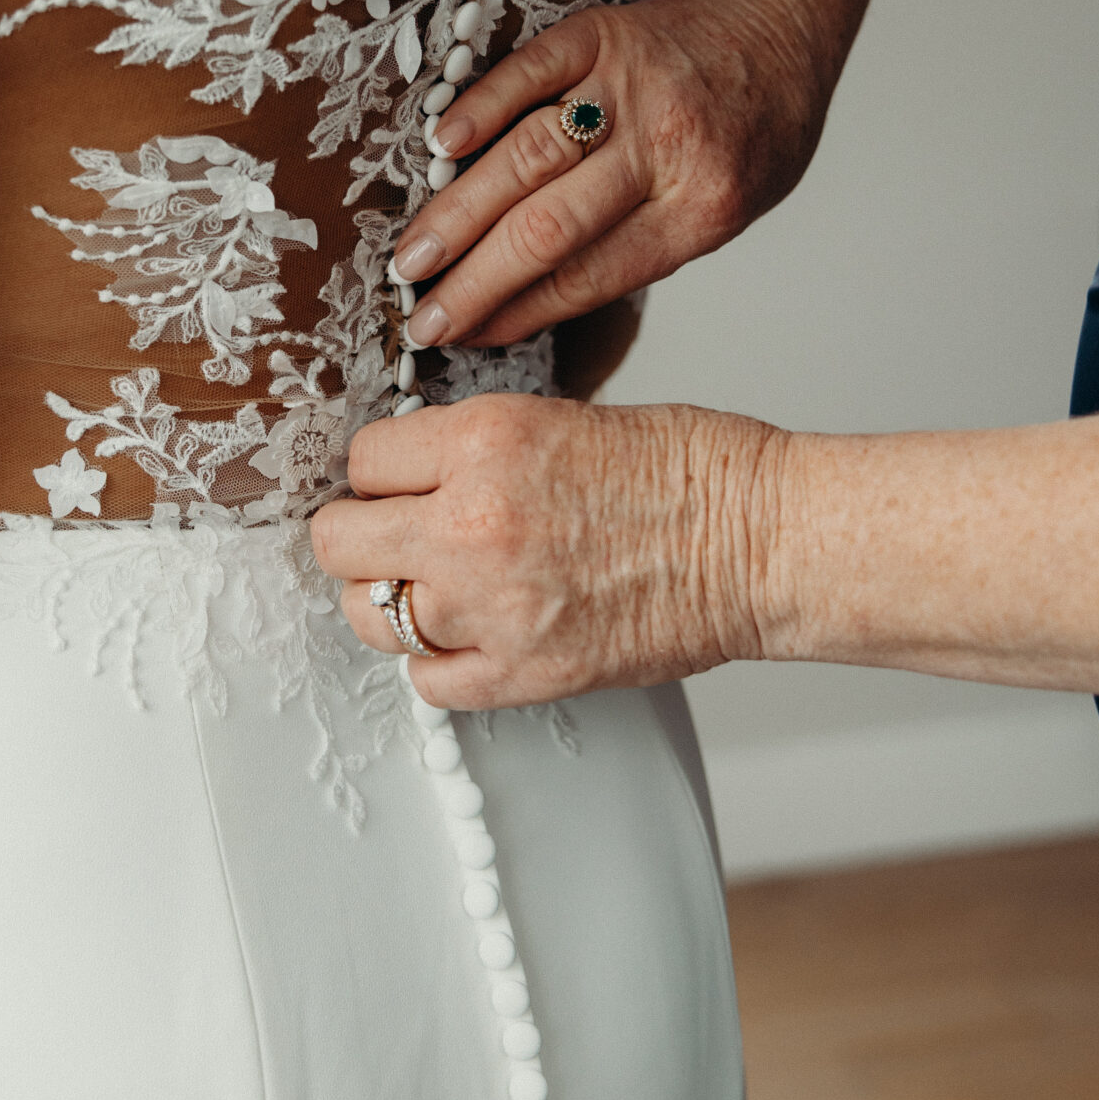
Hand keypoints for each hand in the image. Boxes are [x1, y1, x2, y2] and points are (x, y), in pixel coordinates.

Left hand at [310, 393, 783, 710]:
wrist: (760, 541)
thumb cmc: (686, 470)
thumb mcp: (558, 419)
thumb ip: (474, 451)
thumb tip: (413, 475)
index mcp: (484, 441)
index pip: (364, 459)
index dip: (382, 471)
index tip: (399, 481)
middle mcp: (471, 523)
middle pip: (338, 540)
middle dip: (360, 533)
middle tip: (392, 534)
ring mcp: (491, 607)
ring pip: (368, 615)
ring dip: (392, 598)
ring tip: (434, 586)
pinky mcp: (521, 673)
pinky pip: (426, 680)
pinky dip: (440, 660)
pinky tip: (474, 633)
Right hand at [393, 0, 830, 351]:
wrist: (776, 29)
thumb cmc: (746, 135)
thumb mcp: (722, 212)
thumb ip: (640, 251)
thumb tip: (526, 308)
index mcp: (703, 209)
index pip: (591, 277)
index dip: (518, 313)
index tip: (462, 338)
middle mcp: (668, 148)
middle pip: (550, 228)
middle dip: (474, 281)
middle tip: (418, 318)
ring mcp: (632, 87)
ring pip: (530, 156)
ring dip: (460, 212)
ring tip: (411, 258)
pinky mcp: (602, 34)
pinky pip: (531, 71)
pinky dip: (481, 108)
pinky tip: (439, 145)